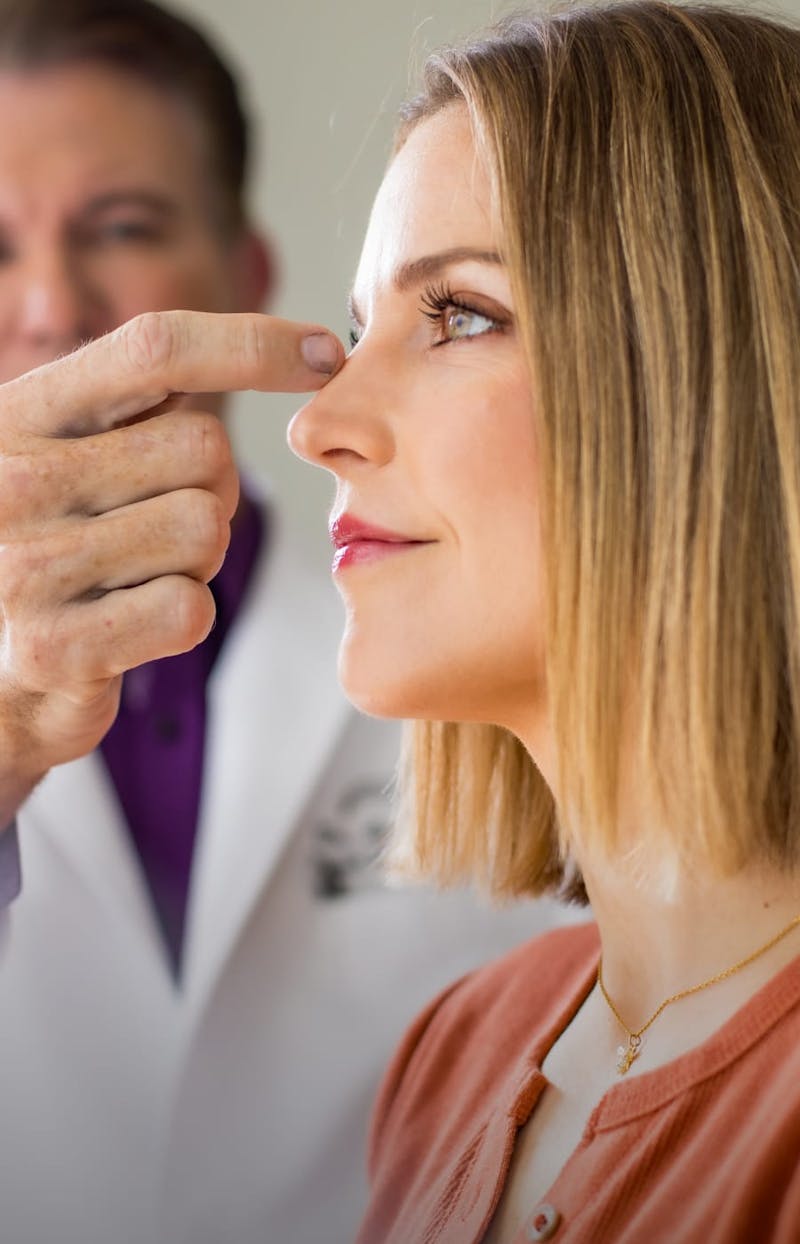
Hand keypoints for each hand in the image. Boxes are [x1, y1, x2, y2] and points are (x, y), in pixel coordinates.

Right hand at [0, 309, 342, 823]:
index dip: (252, 344)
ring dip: (198, 558)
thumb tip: (285, 356)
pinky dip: (184, 617)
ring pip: (206, 529)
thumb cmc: (45, 552)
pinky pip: (191, 608)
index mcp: (20, 414)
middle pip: (204, 449)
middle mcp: (13, 478)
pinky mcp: (55, 646)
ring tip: (134, 575)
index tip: (324, 353)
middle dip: (214, 489)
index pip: (154, 350)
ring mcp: (27, 565)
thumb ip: (138, 408)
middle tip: (158, 524)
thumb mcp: (62, 455)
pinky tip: (131, 622)